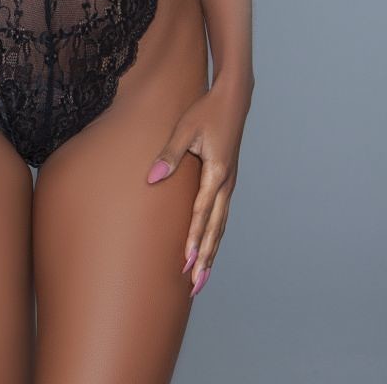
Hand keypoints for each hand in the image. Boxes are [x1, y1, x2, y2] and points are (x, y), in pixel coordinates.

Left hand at [146, 78, 251, 296]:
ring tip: (201, 278)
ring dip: (211, 253)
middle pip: (215, 229)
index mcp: (216, 173)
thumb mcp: (185, 129)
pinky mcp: (227, 181)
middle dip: (204, 258)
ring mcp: (229, 184)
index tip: (184, 262)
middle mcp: (226, 184)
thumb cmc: (206, 112)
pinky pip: (222, 216)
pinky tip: (208, 249)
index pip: (201, 213)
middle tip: (194, 286)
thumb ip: (170, 154)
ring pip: (221, 227)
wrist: (233, 100)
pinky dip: (215, 237)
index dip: (192, 239)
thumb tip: (152, 177)